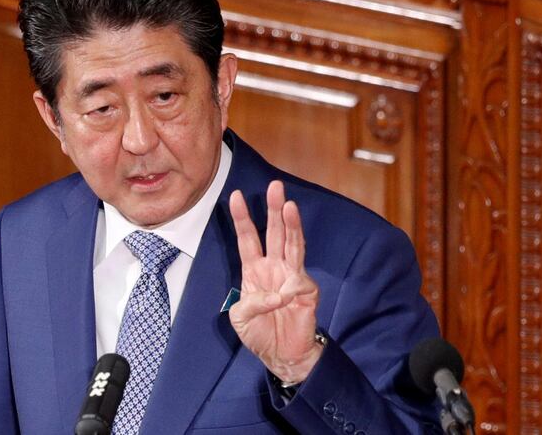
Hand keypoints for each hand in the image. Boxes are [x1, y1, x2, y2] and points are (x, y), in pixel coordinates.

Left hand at [228, 180, 321, 383]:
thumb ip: (251, 304)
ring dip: (292, 225)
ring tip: (289, 205)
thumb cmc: (259, 333)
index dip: (242, 218)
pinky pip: (298, 284)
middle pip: (275, 232)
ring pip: (293, 244)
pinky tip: (284, 300)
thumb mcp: (240, 318)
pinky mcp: (307, 291)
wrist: (281, 355)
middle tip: (274, 186)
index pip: (248, 238)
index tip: (235, 196)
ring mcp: (292, 276)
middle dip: (273, 209)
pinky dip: (289, 290)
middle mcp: (274, 267)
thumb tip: (275, 295)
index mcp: (254, 269)